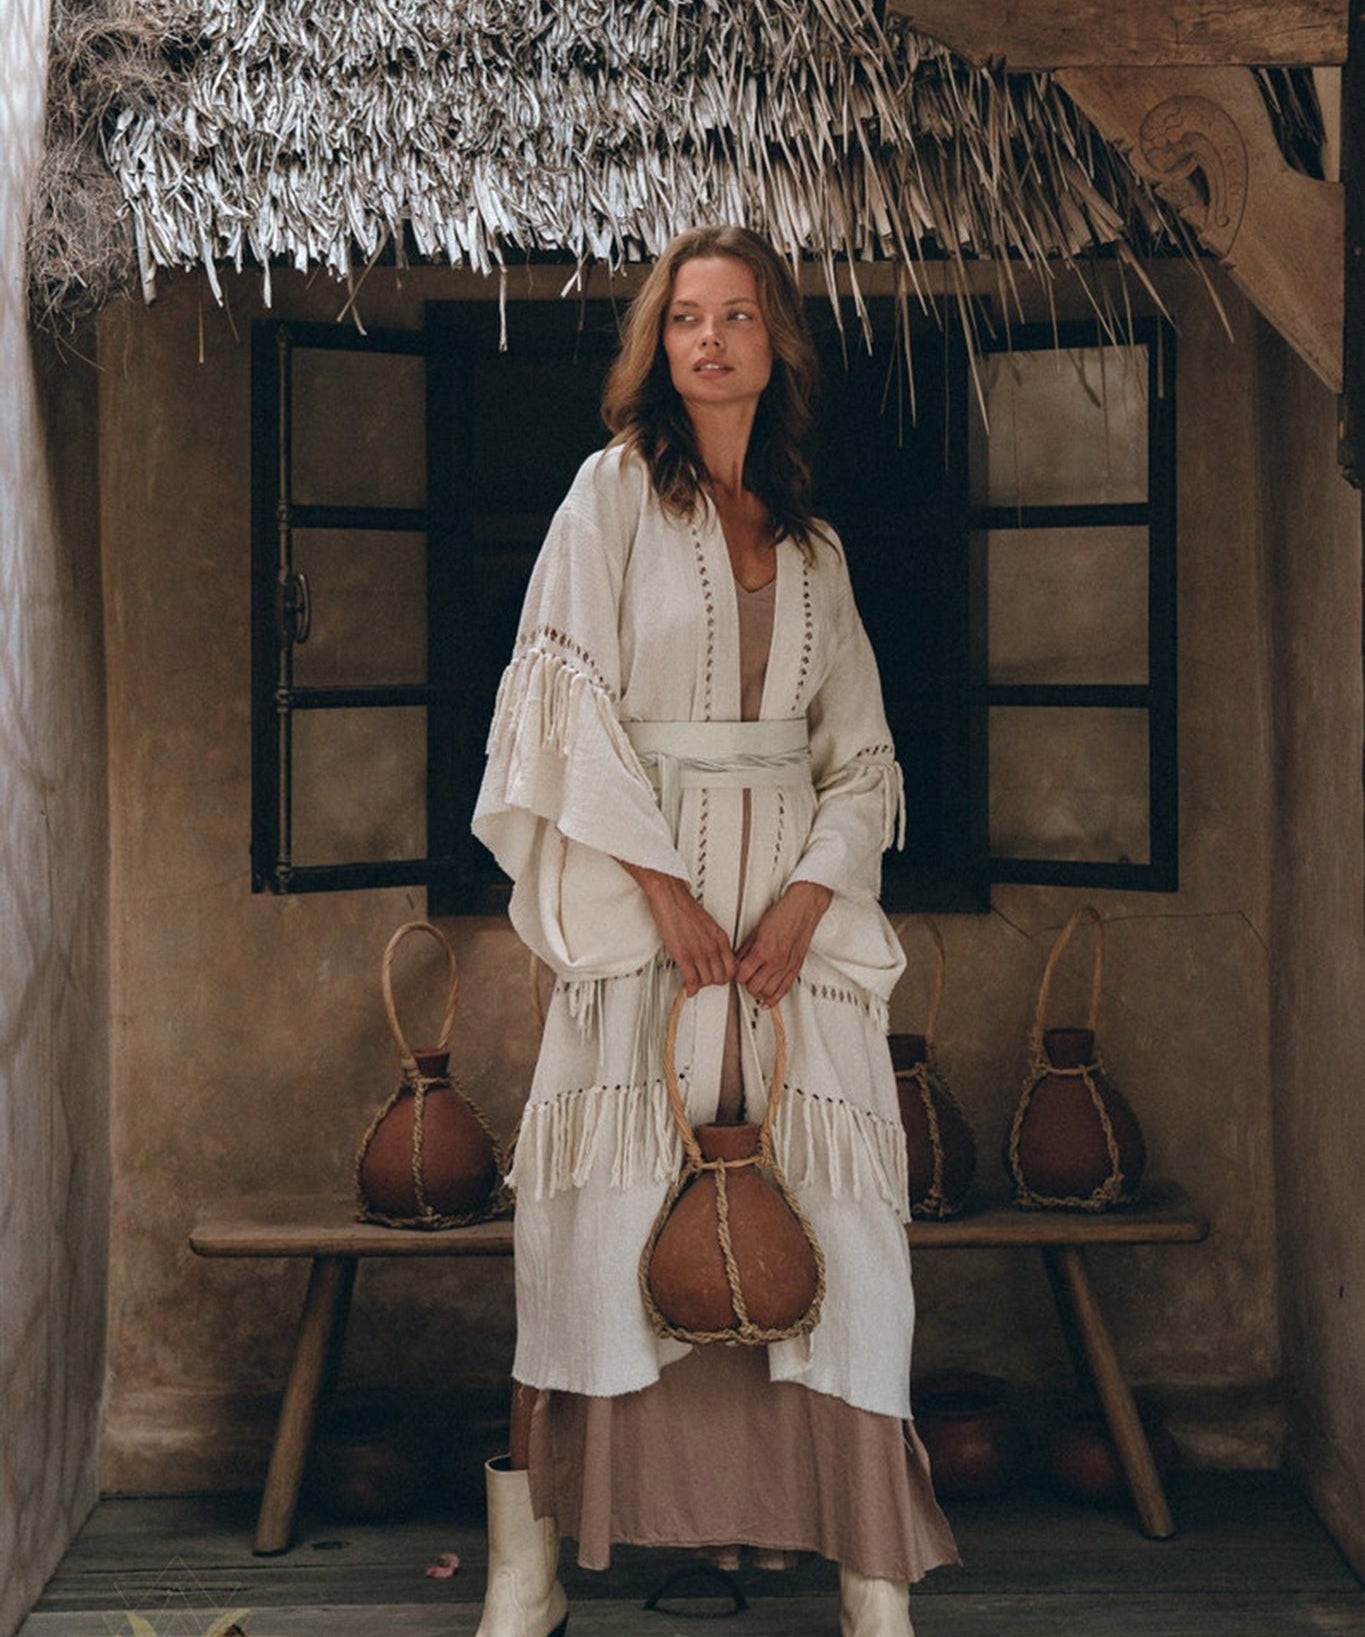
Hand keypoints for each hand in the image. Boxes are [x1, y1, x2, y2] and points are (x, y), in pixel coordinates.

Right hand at [618, 862, 735, 994]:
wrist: (670, 897)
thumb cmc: (684, 907)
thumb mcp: (708, 925)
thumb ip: (713, 940)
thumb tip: (713, 952)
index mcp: (721, 938)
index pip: (733, 967)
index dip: (726, 976)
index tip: (718, 976)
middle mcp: (713, 946)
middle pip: (721, 977)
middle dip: (713, 982)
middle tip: (705, 981)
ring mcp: (699, 952)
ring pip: (707, 981)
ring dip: (700, 985)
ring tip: (694, 983)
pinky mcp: (684, 955)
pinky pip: (692, 980)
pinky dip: (690, 987)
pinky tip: (687, 987)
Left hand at [735, 881, 833, 1008]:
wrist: (802, 909)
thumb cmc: (782, 915)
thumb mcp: (756, 930)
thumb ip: (746, 949)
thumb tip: (738, 961)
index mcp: (763, 950)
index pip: (742, 975)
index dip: (736, 975)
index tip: (736, 971)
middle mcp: (775, 961)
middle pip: (754, 986)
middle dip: (746, 983)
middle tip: (745, 976)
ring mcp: (786, 966)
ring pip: (768, 992)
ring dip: (759, 991)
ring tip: (755, 984)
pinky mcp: (795, 968)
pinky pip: (784, 990)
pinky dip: (774, 999)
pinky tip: (767, 1001)